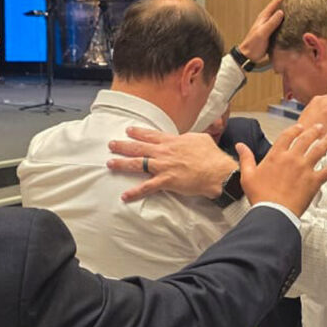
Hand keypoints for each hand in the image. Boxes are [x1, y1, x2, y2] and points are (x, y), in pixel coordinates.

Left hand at [107, 128, 237, 200]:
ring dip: (122, 164)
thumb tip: (187, 137)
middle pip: (139, 147)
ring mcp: (163, 166)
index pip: (150, 135)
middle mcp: (164, 152)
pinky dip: (135, 192)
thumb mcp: (200, 139)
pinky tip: (124, 196)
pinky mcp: (166, 181)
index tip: (128, 130)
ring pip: (137, 164)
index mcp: (172, 141)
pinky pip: (147, 187)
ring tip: (110, 164)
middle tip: (111, 144)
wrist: (217, 171)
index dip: (138, 132)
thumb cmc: (212, 156)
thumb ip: (189, 137)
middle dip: (123, 145)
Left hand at [238, 0, 294, 62]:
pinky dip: (289, 21)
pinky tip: (296, 23)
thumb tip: (281, 12)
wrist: (248, 56)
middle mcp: (267, 18)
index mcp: (264, 16)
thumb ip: (271, 23)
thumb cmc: (253, 45)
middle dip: (290, 0)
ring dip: (290, 10)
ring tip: (301, 7)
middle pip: (280, 5)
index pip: (276, 1)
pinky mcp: (272, 32)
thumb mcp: (262, 33)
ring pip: (282, 14)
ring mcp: (270, 25)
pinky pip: (282, 23)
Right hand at [238, 123, 326, 216]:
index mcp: (276, 155)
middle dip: (314, 131)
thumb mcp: (248, 175)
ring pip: (319, 150)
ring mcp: (305, 168)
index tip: (300, 127)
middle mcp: (292, 158)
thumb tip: (240, 145)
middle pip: (306, 139)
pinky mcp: (314, 181)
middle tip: (320, 127)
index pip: (287, 136)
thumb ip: (246, 158)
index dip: (295, 130)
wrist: (273, 212)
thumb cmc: (260, 196)